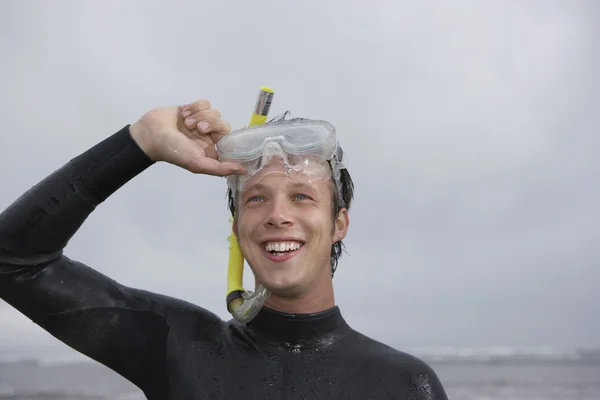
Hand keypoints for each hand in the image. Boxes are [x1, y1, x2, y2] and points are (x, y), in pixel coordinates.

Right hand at [130, 99, 245, 176]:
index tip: (214, 137)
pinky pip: (204, 103)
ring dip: (199, 116)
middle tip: (196, 129)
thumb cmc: (173, 151)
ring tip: (186, 123)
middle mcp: (208, 136)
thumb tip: (243, 170)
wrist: (150, 134)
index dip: (224, 136)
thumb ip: (220, 168)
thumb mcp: (198, 163)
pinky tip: (184, 114)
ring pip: (214, 112)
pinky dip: (194, 107)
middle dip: (210, 123)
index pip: (231, 140)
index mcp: (212, 149)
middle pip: (223, 123)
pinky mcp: (193, 109)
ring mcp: (201, 121)